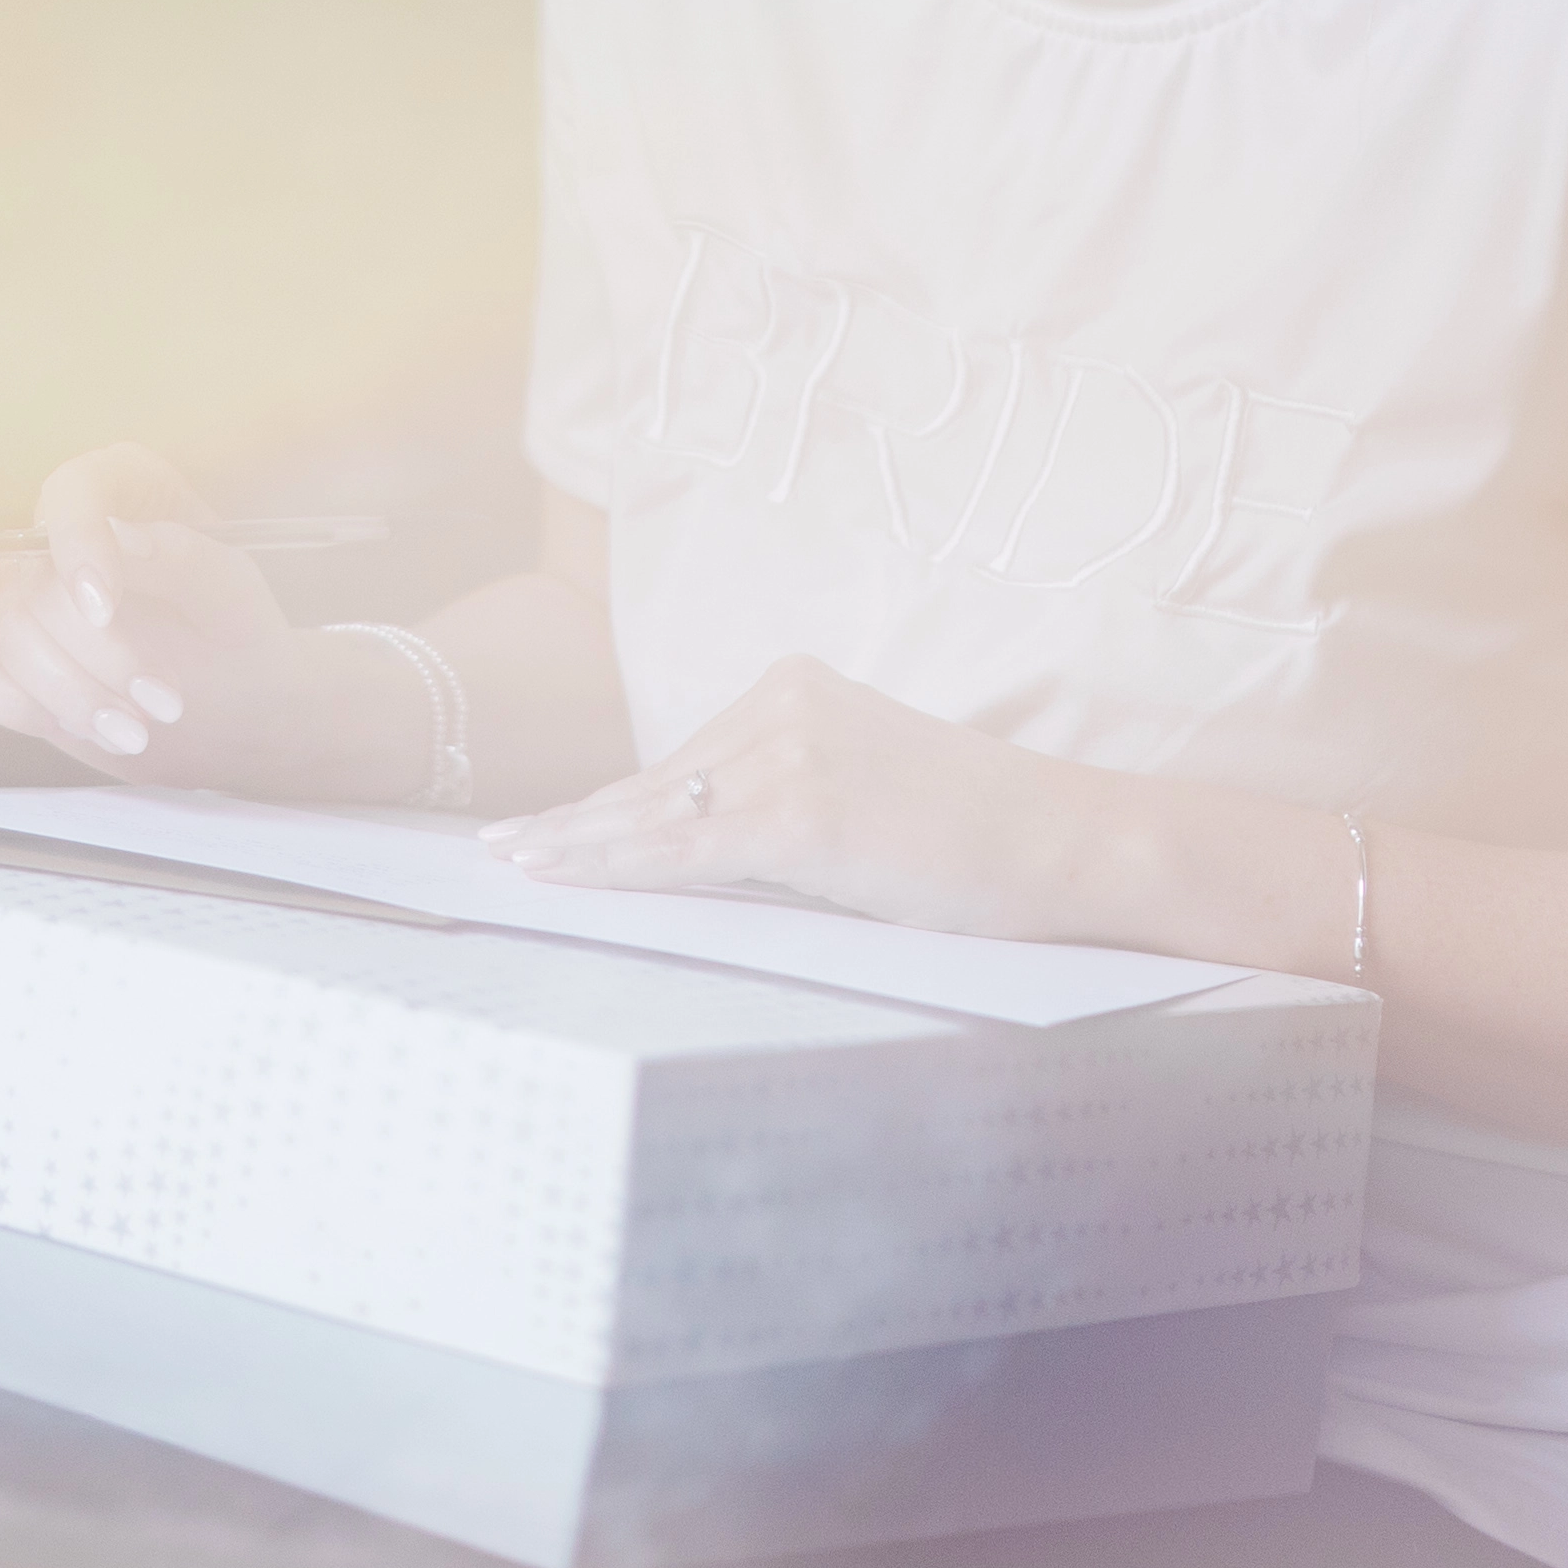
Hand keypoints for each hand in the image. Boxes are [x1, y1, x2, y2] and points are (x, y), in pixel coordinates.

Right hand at [0, 443, 387, 794]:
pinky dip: (37, 712)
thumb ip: (187, 559)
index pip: (72, 492)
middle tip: (166, 703)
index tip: (104, 609)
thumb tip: (122, 539)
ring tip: (139, 733)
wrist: (235, 712)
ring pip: (4, 635)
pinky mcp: (7, 656)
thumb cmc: (240, 637)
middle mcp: (60, 533)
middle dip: (98, 655)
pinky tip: (100, 730)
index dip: (77, 544)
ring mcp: (26, 595)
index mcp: (123, 489)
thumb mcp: (236, 597)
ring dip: (71, 694)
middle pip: (36, 583)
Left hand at [483, 656, 1094, 942]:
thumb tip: (698, 848)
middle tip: (500, 847)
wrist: (1067, 843)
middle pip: (655, 782)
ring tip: (514, 867)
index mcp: (798, 687)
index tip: (546, 825)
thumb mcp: (867, 792)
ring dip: (576, 847)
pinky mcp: (799, 812)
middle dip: (574, 822)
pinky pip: (684, 851)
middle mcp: (784, 703)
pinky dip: (615, 869)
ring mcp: (790, 753)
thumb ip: (786, 801)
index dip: (608, 802)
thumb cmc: (983, 837)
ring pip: (655, 815)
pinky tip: (565, 879)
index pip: (682, 760)